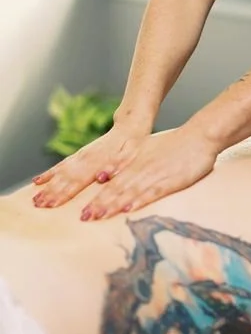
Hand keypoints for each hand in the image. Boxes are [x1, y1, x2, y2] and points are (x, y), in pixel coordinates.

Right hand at [32, 122, 148, 208]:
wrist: (128, 128)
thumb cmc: (132, 145)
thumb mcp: (129, 155)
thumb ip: (116, 166)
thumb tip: (102, 178)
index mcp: (98, 160)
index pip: (78, 179)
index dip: (65, 193)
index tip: (53, 205)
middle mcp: (86, 158)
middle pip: (65, 177)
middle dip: (52, 192)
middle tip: (38, 206)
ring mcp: (80, 156)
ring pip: (61, 172)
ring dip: (48, 186)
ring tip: (35, 199)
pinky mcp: (79, 155)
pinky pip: (61, 165)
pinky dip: (49, 173)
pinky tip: (37, 181)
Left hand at [76, 124, 216, 220]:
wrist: (199, 136)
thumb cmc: (175, 145)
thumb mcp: (146, 150)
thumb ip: (127, 163)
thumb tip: (104, 176)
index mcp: (135, 162)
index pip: (111, 182)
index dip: (96, 197)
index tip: (81, 211)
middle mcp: (141, 168)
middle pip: (117, 188)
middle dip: (99, 204)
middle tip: (83, 218)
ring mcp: (155, 174)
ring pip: (130, 191)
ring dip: (113, 204)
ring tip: (99, 216)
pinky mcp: (170, 180)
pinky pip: (153, 192)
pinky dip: (139, 200)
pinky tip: (129, 209)